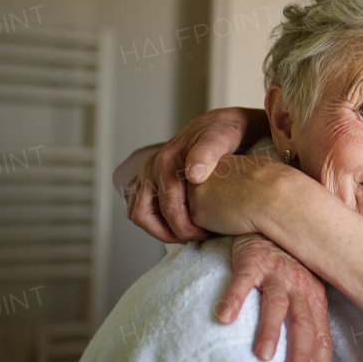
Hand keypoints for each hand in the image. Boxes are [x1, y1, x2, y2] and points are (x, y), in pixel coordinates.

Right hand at [125, 107, 268, 241]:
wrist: (219, 123)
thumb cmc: (224, 133)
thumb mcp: (222, 139)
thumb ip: (208, 153)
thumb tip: (192, 175)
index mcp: (166, 162)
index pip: (167, 209)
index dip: (185, 228)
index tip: (205, 234)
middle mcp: (151, 167)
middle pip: (143, 215)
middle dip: (168, 233)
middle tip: (195, 237)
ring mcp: (147, 172)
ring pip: (138, 212)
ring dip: (158, 229)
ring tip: (187, 234)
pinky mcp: (149, 177)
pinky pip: (142, 206)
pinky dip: (156, 219)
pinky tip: (181, 223)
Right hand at [218, 234, 333, 361]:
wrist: (271, 219)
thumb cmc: (286, 265)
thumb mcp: (304, 291)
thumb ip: (306, 322)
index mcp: (314, 298)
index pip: (322, 336)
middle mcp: (300, 286)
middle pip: (304, 324)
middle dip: (302, 354)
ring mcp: (277, 272)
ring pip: (277, 304)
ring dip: (271, 331)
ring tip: (263, 356)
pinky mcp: (252, 260)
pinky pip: (243, 280)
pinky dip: (235, 298)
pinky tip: (225, 317)